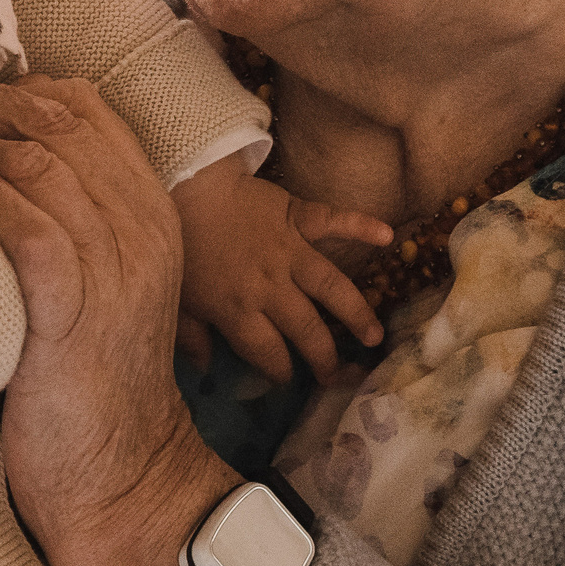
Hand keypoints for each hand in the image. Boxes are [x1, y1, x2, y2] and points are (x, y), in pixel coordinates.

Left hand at [0, 74, 237, 565]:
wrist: (121, 478)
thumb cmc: (85, 383)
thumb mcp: (93, 287)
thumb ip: (63, 223)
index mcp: (148, 213)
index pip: (88, 108)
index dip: (16, 86)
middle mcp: (138, 228)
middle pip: (60, 121)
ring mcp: (112, 267)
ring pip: (38, 163)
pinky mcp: (75, 311)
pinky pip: (27, 226)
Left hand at [173, 160, 389, 383]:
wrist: (185, 185)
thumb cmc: (180, 245)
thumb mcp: (177, 299)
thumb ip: (191, 337)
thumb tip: (204, 367)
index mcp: (238, 310)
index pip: (267, 351)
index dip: (279, 370)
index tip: (287, 380)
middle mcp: (271, 286)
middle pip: (305, 329)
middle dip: (324, 356)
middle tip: (338, 374)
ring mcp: (289, 251)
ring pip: (331, 287)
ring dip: (355, 312)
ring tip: (374, 335)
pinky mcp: (297, 217)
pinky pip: (333, 221)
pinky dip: (360, 224)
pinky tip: (387, 235)